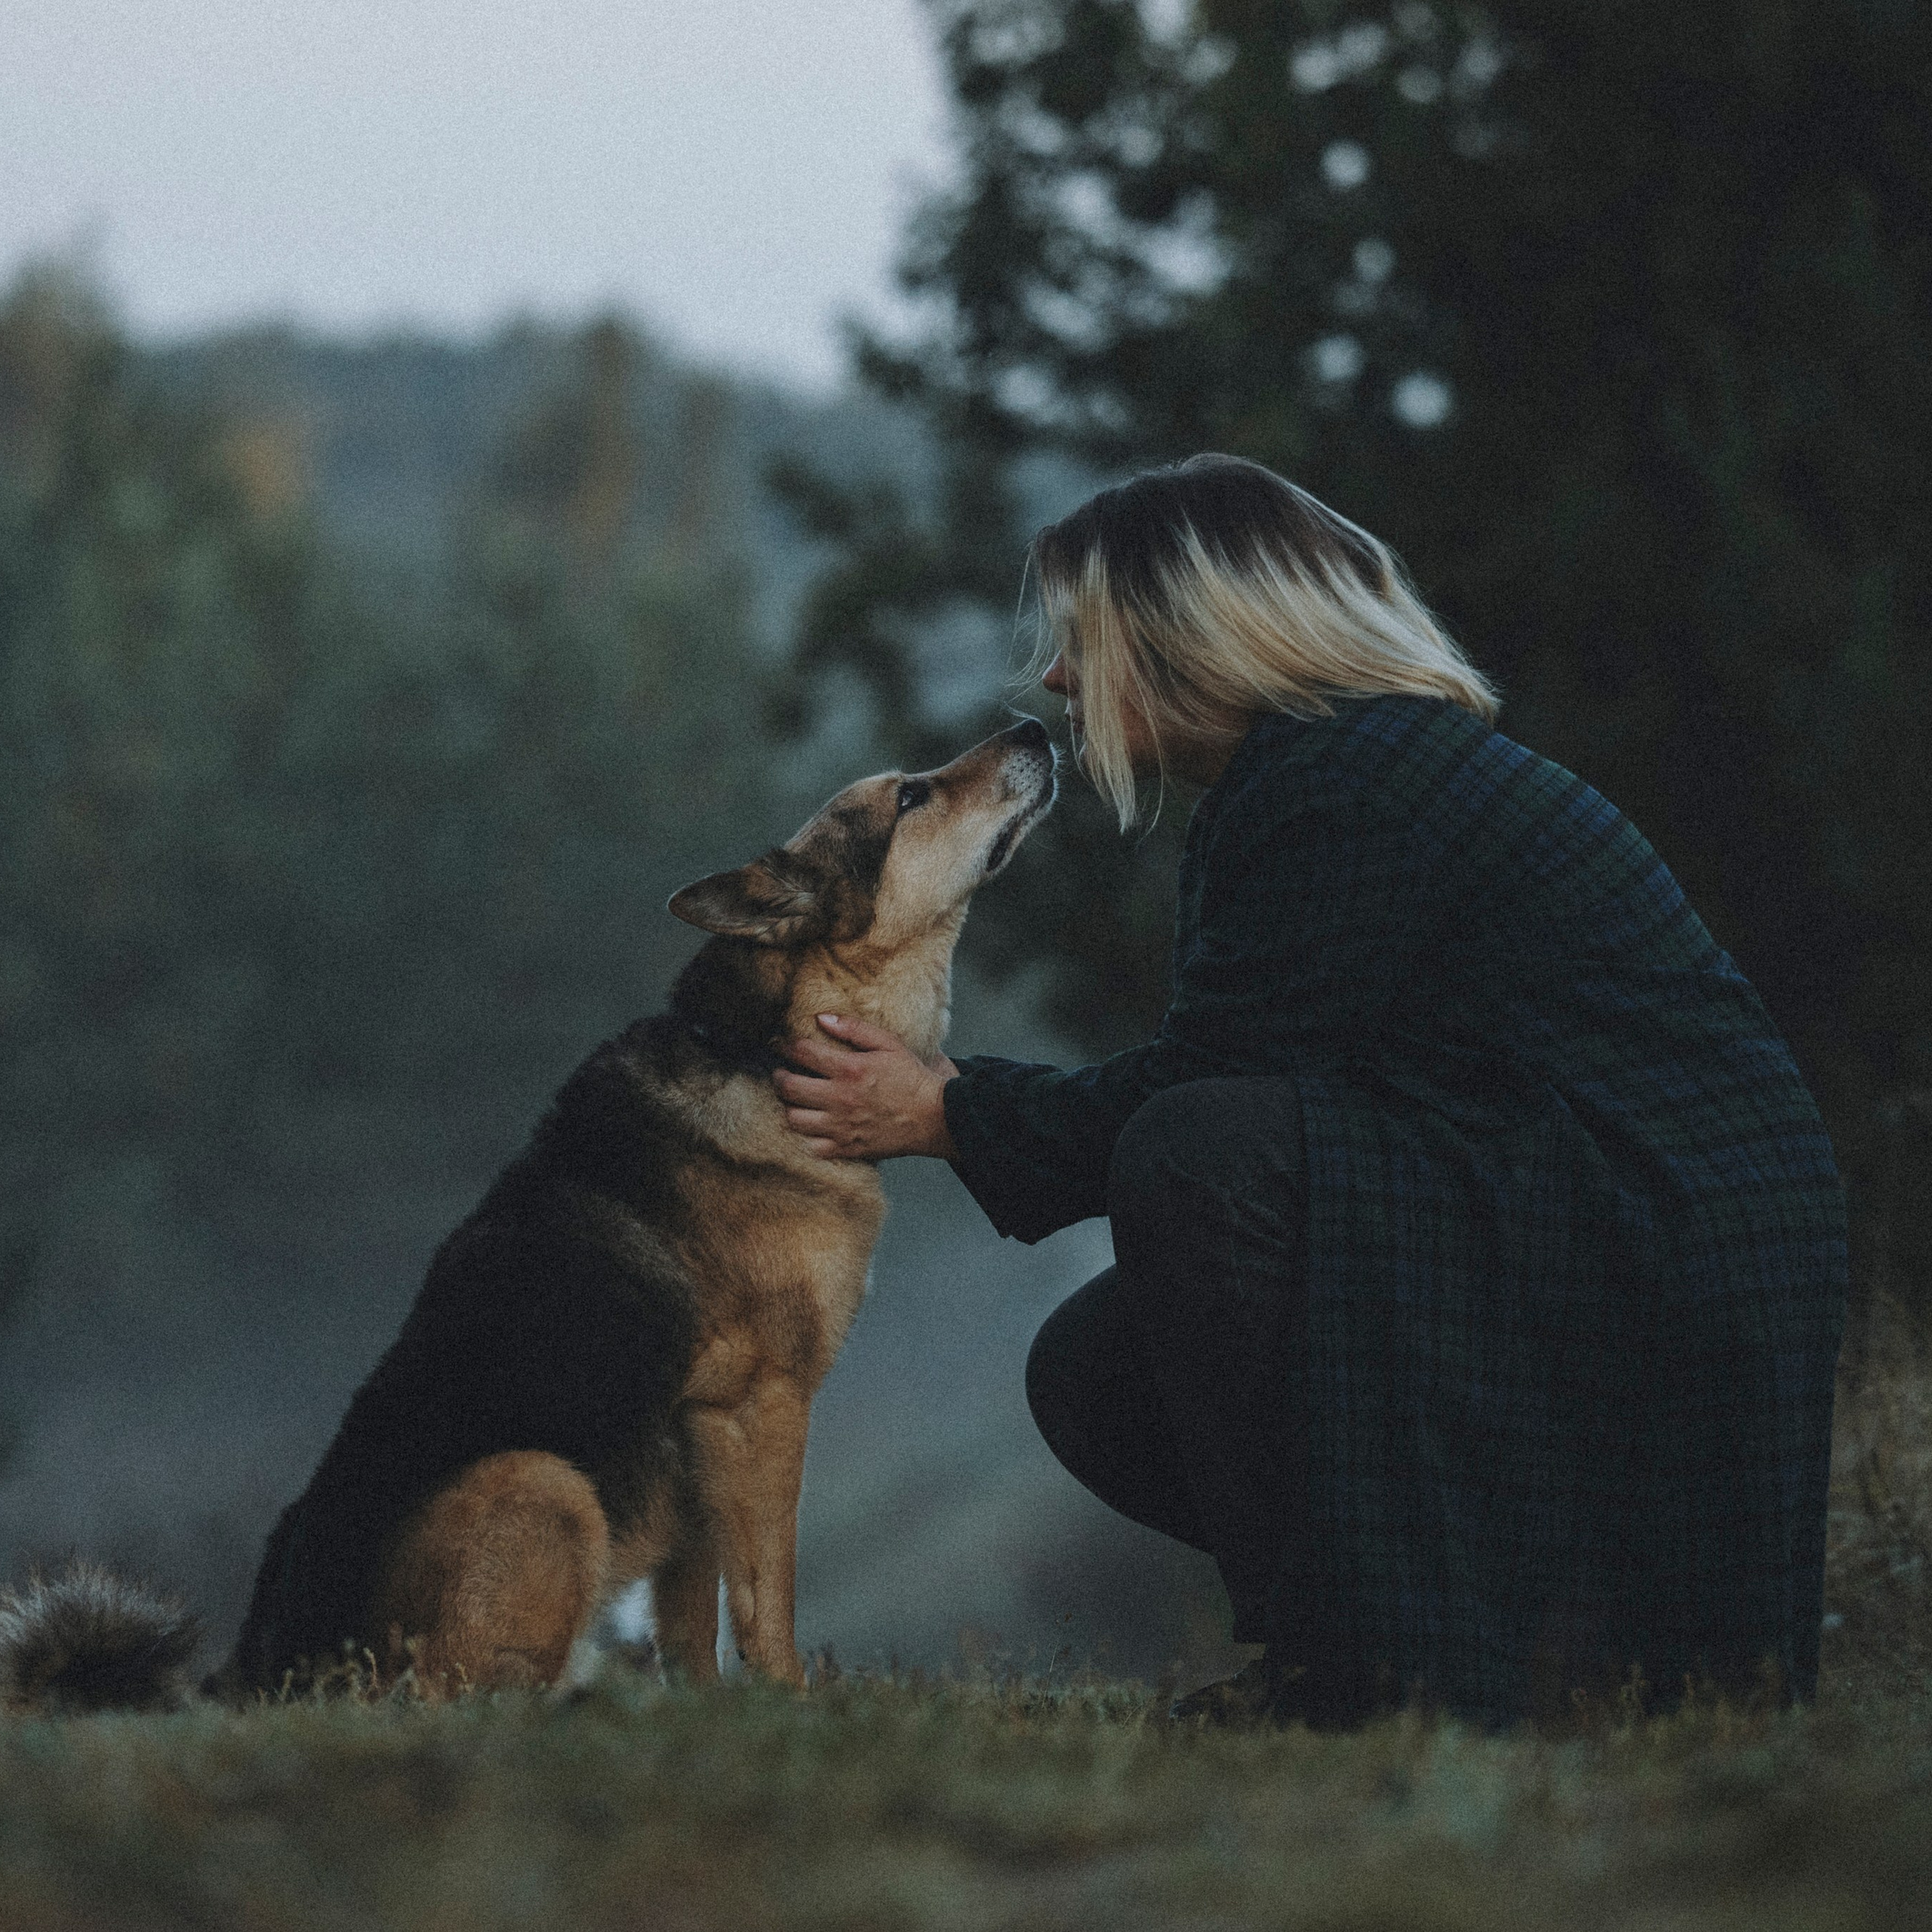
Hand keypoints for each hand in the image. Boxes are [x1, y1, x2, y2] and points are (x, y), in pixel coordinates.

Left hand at [772, 1015, 958, 1161]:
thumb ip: (854, 1029)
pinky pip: (811, 1146)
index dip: (784, 1045)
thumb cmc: (912, 1078)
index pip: (802, 1052)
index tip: (778, 1044)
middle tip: (781, 1073)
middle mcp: (840, 1099)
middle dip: (778, 1077)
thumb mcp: (889, 1044)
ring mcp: (841, 1127)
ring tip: (795, 1100)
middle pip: (789, 1088)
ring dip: (789, 1107)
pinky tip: (811, 1126)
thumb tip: (821, 1018)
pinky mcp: (847, 1148)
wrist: (935, 1118)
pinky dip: (806, 1137)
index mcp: (850, 1069)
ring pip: (794, 1119)